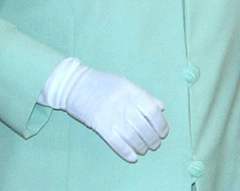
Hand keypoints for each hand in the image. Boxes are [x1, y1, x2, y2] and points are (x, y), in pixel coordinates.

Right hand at [40, 57, 167, 161]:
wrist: (75, 85)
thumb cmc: (103, 83)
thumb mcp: (126, 83)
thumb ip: (144, 95)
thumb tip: (161, 107)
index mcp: (132, 91)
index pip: (152, 111)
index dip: (161, 124)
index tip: (163, 132)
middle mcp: (123, 104)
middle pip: (143, 127)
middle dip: (152, 139)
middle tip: (155, 144)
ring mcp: (111, 115)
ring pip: (131, 137)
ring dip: (141, 146)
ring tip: (145, 150)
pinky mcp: (99, 125)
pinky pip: (116, 142)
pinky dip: (126, 151)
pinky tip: (133, 157)